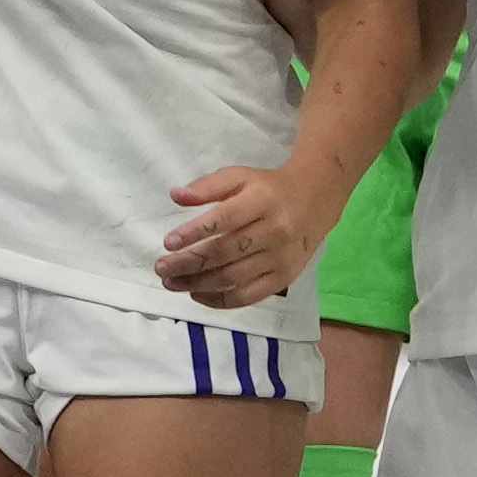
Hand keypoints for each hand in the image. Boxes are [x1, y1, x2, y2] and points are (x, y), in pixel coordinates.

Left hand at [153, 151, 336, 307]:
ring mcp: (280, 258)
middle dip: (189, 263)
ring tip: (172, 282)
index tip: (168, 243)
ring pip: (233, 277)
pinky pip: (248, 295)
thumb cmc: (268, 188)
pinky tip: (197, 294)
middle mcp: (274, 231)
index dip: (194, 233)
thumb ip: (207, 186)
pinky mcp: (284, 278)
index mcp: (262, 201)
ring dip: (197, 283)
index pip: (224, 220)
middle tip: (162, 268)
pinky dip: (220, 300)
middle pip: (225, 253)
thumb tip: (175, 195)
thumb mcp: (240, 176)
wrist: (314, 200)